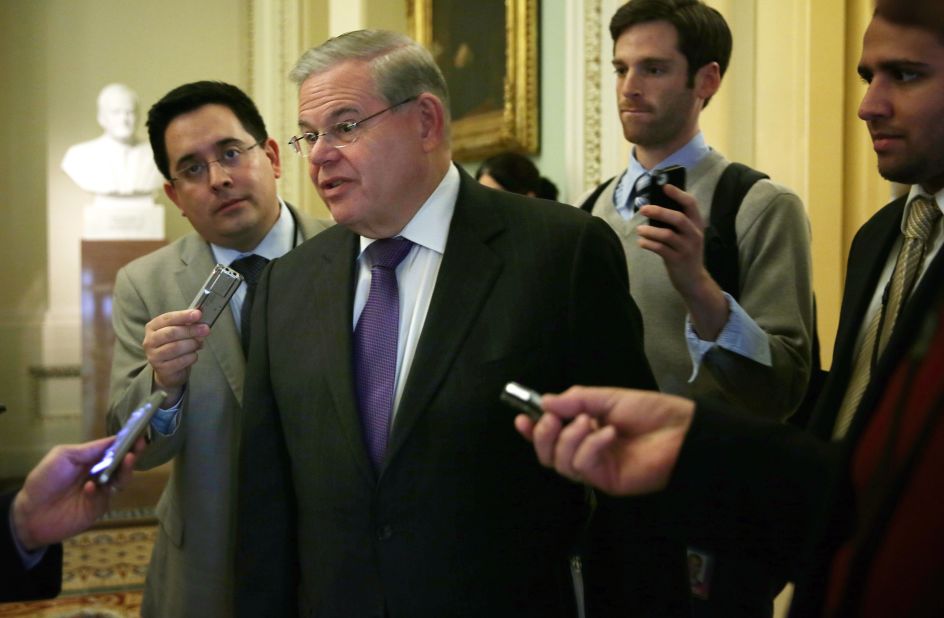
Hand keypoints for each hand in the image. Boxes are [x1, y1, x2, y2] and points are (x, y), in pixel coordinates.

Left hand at [11, 436, 140, 549]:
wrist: (30, 514)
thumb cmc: (43, 482)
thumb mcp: (62, 456)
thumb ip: (88, 449)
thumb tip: (113, 441)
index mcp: (90, 459)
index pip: (113, 448)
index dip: (126, 441)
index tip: (138, 433)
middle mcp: (99, 473)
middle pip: (122, 463)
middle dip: (132, 453)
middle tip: (141, 444)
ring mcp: (101, 491)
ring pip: (121, 479)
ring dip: (125, 469)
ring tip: (127, 460)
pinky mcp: (99, 507)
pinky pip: (106, 497)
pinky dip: (99, 490)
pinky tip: (89, 488)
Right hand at [143, 309, 208, 405]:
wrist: (169, 370)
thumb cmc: (175, 345)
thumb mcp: (180, 332)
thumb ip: (188, 323)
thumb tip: (200, 314)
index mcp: (153, 327)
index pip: (167, 318)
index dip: (183, 316)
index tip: (198, 314)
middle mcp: (150, 341)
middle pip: (171, 332)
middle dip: (191, 330)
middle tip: (205, 329)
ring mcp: (154, 356)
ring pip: (176, 347)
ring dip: (192, 344)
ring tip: (199, 344)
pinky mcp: (162, 369)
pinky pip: (180, 361)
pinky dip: (191, 357)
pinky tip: (194, 355)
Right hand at [514, 386, 694, 495]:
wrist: (682, 431)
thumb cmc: (650, 412)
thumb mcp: (609, 397)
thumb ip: (576, 400)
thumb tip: (544, 401)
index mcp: (586, 429)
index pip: (552, 435)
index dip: (532, 429)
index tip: (521, 417)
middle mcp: (587, 450)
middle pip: (548, 454)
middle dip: (543, 435)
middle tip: (552, 419)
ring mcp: (597, 468)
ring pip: (561, 463)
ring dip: (569, 439)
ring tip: (588, 422)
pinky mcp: (607, 481)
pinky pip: (583, 466)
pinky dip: (591, 446)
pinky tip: (608, 433)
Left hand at [636, 184, 727, 339]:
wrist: (694, 280)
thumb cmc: (684, 253)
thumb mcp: (686, 236)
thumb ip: (675, 223)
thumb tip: (652, 207)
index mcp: (697, 224)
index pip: (691, 204)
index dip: (678, 194)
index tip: (665, 186)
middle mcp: (694, 234)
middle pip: (678, 218)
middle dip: (659, 211)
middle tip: (643, 208)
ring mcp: (687, 248)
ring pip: (667, 234)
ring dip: (650, 230)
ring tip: (639, 229)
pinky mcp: (677, 260)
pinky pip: (660, 249)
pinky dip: (648, 243)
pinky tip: (641, 241)